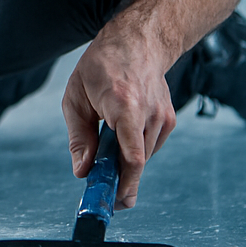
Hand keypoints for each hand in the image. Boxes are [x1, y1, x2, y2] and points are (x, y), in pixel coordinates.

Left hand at [61, 19, 177, 208]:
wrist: (137, 42)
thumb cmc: (101, 67)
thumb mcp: (76, 98)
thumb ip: (79, 138)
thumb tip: (82, 172)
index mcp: (124, 105)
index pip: (132, 155)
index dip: (124, 185)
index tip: (114, 204)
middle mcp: (149, 113)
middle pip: (137, 163)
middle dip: (118, 181)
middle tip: (101, 192)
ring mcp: (163, 117)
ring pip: (143, 158)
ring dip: (123, 162)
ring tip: (105, 144)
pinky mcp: (169, 121)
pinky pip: (148, 148)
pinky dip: (133, 149)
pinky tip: (121, 132)